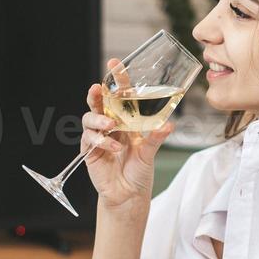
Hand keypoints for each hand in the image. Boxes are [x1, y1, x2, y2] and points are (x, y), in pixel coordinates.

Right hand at [80, 57, 175, 211]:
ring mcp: (98, 137)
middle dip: (97, 92)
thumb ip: (155, 138)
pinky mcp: (90, 151)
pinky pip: (90, 139)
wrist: (128, 195)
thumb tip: (169, 125)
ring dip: (99, 118)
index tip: (115, 63)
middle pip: (98, 102)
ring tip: (112, 125)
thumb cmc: (138, 171)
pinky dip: (102, 141)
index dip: (116, 79)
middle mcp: (109, 124)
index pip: (119, 94)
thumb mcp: (149, 152)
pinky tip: (114, 148)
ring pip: (90, 118)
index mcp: (124, 119)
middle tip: (99, 87)